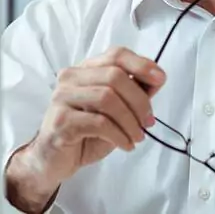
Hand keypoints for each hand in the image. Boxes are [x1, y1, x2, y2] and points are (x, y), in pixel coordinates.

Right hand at [31, 47, 165, 185]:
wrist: (54, 160)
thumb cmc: (86, 132)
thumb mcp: (115, 110)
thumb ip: (133, 92)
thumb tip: (156, 80)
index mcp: (85, 69)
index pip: (116, 54)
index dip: (141, 64)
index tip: (160, 79)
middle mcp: (71, 77)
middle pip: (115, 76)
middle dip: (139, 101)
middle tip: (148, 122)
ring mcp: (62, 97)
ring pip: (107, 98)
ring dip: (130, 121)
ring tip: (137, 136)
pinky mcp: (61, 121)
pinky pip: (99, 123)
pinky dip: (119, 135)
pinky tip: (125, 144)